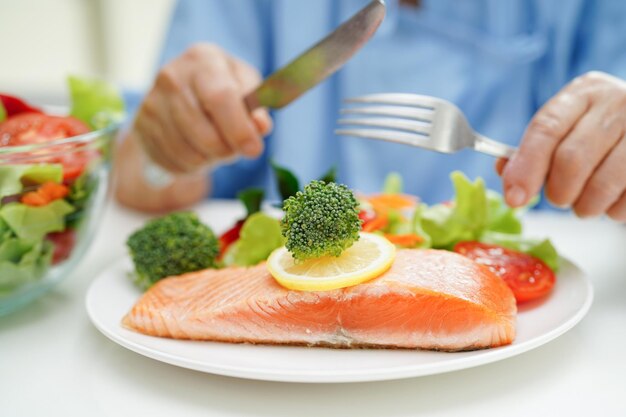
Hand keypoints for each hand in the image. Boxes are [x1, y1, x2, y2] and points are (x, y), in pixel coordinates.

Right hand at [132, 43, 272, 173]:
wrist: (181, 89)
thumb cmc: (222, 86)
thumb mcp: (245, 86)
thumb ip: (257, 106)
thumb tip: (261, 126)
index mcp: (203, 59)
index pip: (221, 98)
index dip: (240, 129)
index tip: (254, 150)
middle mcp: (171, 76)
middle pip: (204, 133)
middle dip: (226, 150)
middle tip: (235, 148)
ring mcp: (152, 102)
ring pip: (188, 153)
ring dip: (210, 159)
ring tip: (216, 146)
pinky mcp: (141, 126)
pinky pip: (173, 161)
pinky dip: (192, 166)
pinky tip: (198, 151)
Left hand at [498, 71, 625, 220]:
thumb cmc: (597, 132)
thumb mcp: (565, 129)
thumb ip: (531, 151)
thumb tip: (507, 177)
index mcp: (583, 93)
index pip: (546, 128)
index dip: (526, 167)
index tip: (514, 198)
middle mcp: (618, 103)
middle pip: (572, 159)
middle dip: (557, 192)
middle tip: (558, 199)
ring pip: (602, 185)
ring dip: (585, 207)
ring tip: (585, 204)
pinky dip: (613, 211)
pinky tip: (612, 201)